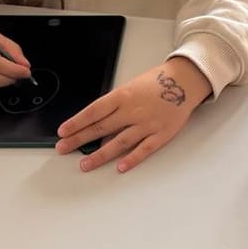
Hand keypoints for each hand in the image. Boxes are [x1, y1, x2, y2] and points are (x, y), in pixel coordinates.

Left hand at [56, 58, 211, 171]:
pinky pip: (144, 149)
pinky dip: (131, 159)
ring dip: (100, 155)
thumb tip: (96, 122)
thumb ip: (114, 105)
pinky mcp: (161, 134)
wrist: (184, 81)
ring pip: (119, 142)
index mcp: (122, 96)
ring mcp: (147, 124)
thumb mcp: (130, 87)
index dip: (76, 122)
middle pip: (101, 128)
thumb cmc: (156, 83)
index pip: (93, 111)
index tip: (63, 132)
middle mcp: (132, 110)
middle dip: (79, 139)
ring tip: (85, 165)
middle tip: (63, 148)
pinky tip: (119, 167)